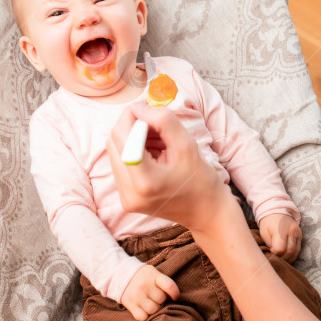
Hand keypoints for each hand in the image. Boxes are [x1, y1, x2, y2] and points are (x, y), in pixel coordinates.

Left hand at [106, 104, 233, 232]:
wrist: (206, 212)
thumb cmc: (201, 181)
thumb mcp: (188, 145)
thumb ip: (164, 121)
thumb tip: (139, 107)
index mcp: (144, 181)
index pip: (122, 135)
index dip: (133, 116)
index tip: (151, 110)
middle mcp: (128, 192)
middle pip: (114, 141)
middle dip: (133, 125)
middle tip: (158, 125)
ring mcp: (125, 197)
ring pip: (115, 150)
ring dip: (134, 137)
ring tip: (160, 142)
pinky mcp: (126, 197)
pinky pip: (121, 163)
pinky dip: (134, 150)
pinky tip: (155, 153)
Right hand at [121, 264, 179, 320]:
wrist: (120, 275)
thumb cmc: (142, 276)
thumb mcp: (153, 273)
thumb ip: (163, 282)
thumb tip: (174, 298)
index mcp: (153, 275)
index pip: (169, 286)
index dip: (175, 293)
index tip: (175, 297)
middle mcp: (144, 285)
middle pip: (161, 300)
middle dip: (161, 300)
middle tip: (156, 296)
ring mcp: (137, 296)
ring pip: (153, 310)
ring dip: (154, 308)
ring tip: (150, 302)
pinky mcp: (130, 305)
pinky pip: (142, 317)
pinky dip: (145, 315)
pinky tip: (144, 309)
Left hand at [259, 213, 301, 262]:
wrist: (277, 210)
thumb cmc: (268, 223)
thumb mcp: (264, 233)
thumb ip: (269, 245)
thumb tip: (274, 255)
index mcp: (280, 230)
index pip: (280, 249)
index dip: (275, 255)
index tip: (270, 254)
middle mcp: (291, 231)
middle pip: (289, 252)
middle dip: (282, 259)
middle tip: (276, 259)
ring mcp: (297, 233)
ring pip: (295, 252)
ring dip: (288, 259)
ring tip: (281, 260)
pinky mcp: (300, 235)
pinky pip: (298, 249)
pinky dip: (292, 255)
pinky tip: (286, 258)